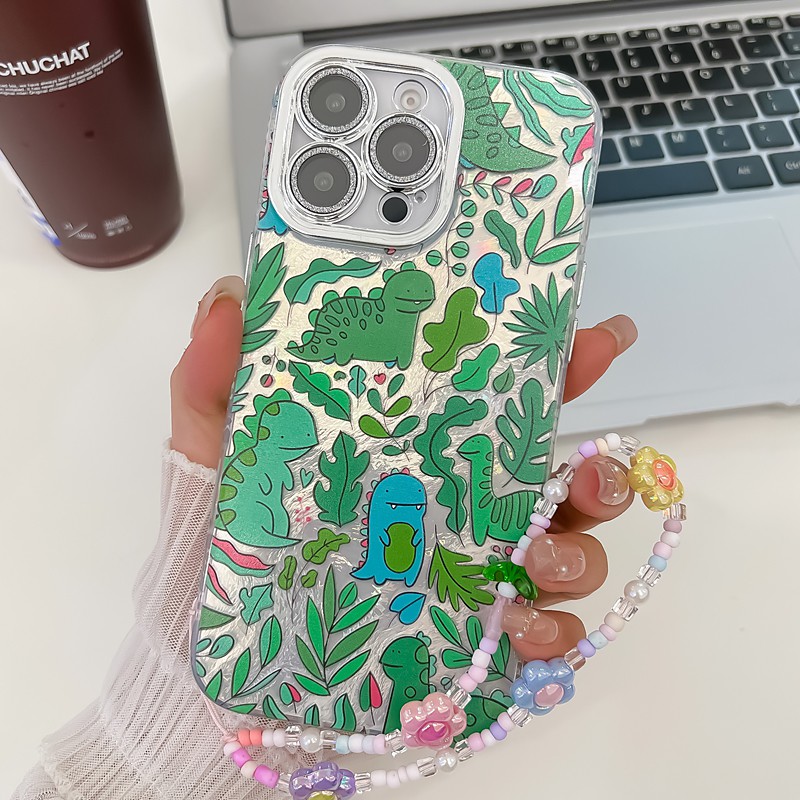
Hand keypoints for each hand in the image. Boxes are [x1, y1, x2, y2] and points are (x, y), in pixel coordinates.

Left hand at [171, 276, 638, 661]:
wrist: (215, 666)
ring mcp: (476, 580)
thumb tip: (229, 297)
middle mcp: (463, 512)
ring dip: (577, 555)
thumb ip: (215, 381)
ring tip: (536, 562)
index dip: (561, 367)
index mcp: (422, 456)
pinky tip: (517, 628)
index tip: (597, 339)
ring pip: (570, 558)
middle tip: (584, 475)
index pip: (508, 401)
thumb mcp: (216, 458)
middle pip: (564, 484)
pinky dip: (551, 635)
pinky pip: (543, 641)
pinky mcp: (473, 647)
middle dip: (599, 474)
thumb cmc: (225, 554)